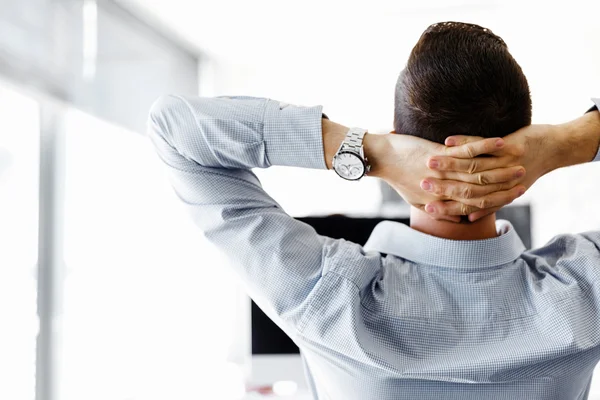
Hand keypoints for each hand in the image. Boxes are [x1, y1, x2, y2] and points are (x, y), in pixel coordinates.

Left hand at [367, 133, 526, 221]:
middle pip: (481, 191)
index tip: (514, 196)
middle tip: (524, 181)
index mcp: (439, 202)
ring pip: (478, 173)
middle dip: (505, 186)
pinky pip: (466, 151)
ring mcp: (442, 172)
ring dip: (501, 168)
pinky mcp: (438, 154)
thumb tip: (453, 215)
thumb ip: (435, 207)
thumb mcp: (416, 199)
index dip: (496, 202)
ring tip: (520, 163)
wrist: (380, 159)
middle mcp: (443, 190)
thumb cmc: (397, 177)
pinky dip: (485, 147)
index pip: (474, 206)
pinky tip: (501, 143)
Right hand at [422, 124, 559, 220]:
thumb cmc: (523, 171)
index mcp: (495, 195)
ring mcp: (505, 165)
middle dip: (442, 186)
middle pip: (465, 188)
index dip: (446, 208)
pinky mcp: (510, 147)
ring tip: (429, 161)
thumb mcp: (503, 192)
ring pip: (471, 166)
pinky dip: (465, 143)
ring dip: (448, 164)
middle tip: (422, 184)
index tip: (428, 209)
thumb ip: (484, 207)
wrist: (551, 149)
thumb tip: (467, 220)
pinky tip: (448, 140)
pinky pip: (483, 145)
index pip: (466, 206)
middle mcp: (499, 183)